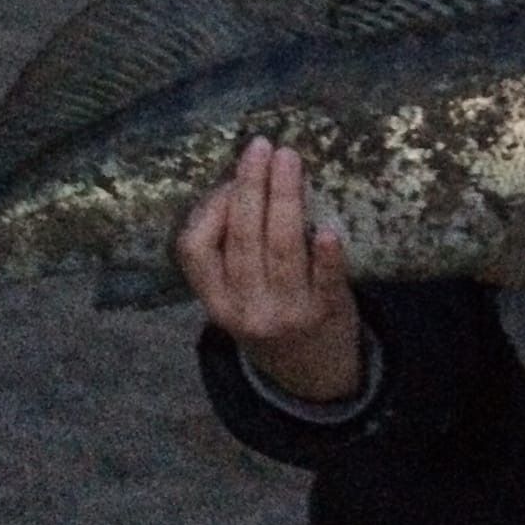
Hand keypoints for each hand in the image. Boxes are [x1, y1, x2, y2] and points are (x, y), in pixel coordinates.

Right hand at [177, 136, 363, 400]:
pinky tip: (329, 230)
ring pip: (281, 248)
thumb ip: (229, 256)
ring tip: (289, 160)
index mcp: (216, 301)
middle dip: (251, 186)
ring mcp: (287, 313)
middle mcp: (246, 308)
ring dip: (284, 199)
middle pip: (244, 238)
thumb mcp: (234, 300)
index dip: (211, 209)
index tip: (230, 178)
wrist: (313, 377)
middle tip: (261, 147)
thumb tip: (240, 182)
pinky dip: (326, 257)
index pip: (195, 250)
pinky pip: (326, 281)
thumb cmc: (270, 319)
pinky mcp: (327, 314)